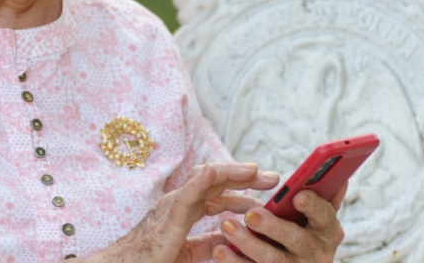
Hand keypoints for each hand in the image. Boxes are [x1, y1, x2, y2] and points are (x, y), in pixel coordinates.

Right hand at [81, 162, 280, 262]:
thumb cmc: (150, 259)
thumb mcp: (189, 253)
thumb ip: (208, 244)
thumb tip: (231, 240)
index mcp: (185, 210)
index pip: (218, 194)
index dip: (242, 189)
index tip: (265, 189)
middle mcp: (179, 202)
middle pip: (217, 182)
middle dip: (245, 177)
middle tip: (273, 178)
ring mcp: (173, 206)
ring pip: (204, 181)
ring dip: (231, 172)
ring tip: (254, 169)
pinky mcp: (167, 218)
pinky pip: (185, 196)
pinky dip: (200, 182)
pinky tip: (213, 173)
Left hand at [212, 182, 347, 262]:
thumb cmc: (306, 234)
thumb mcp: (319, 219)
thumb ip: (325, 197)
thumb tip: (338, 176)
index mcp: (328, 231)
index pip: (324, 216)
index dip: (313, 206)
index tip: (297, 196)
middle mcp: (317, 253)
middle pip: (296, 239)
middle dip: (273, 226)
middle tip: (251, 213)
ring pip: (272, 260)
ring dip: (247, 244)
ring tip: (227, 227)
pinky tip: (219, 251)